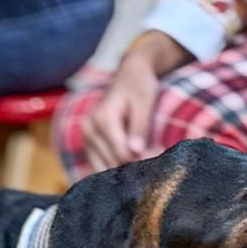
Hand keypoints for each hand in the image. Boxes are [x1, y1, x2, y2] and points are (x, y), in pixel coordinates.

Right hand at [82, 33, 188, 171]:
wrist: (128, 75)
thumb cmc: (140, 86)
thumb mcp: (145, 102)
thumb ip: (140, 126)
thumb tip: (135, 151)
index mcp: (103, 119)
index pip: (122, 154)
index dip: (142, 161)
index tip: (160, 159)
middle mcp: (89, 129)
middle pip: (113, 163)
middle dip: (135, 167)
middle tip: (156, 164)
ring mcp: (86, 137)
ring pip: (105, 168)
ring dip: (124, 171)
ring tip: (144, 164)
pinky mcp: (87, 144)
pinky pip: (99, 166)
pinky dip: (115, 169)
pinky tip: (130, 166)